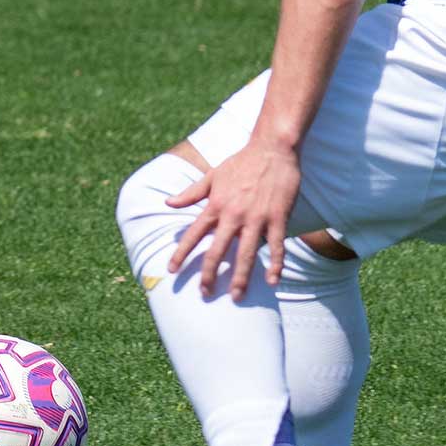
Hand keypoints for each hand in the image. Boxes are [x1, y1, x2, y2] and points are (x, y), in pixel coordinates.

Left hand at [165, 139, 301, 298]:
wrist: (272, 148)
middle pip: (217, 251)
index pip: (193, 234)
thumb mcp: (212, 175)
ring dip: (242, 278)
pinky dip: (275, 264)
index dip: (181, 253)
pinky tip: (273, 281)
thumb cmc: (241, 162)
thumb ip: (191, 192)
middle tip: (205, 294)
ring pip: (246, 254)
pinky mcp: (278, 217)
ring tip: (237, 297)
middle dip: (209, 275)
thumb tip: (167, 202)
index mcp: (215, 205)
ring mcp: (256, 217)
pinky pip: (276, 245)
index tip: (171, 270)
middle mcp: (233, 214)